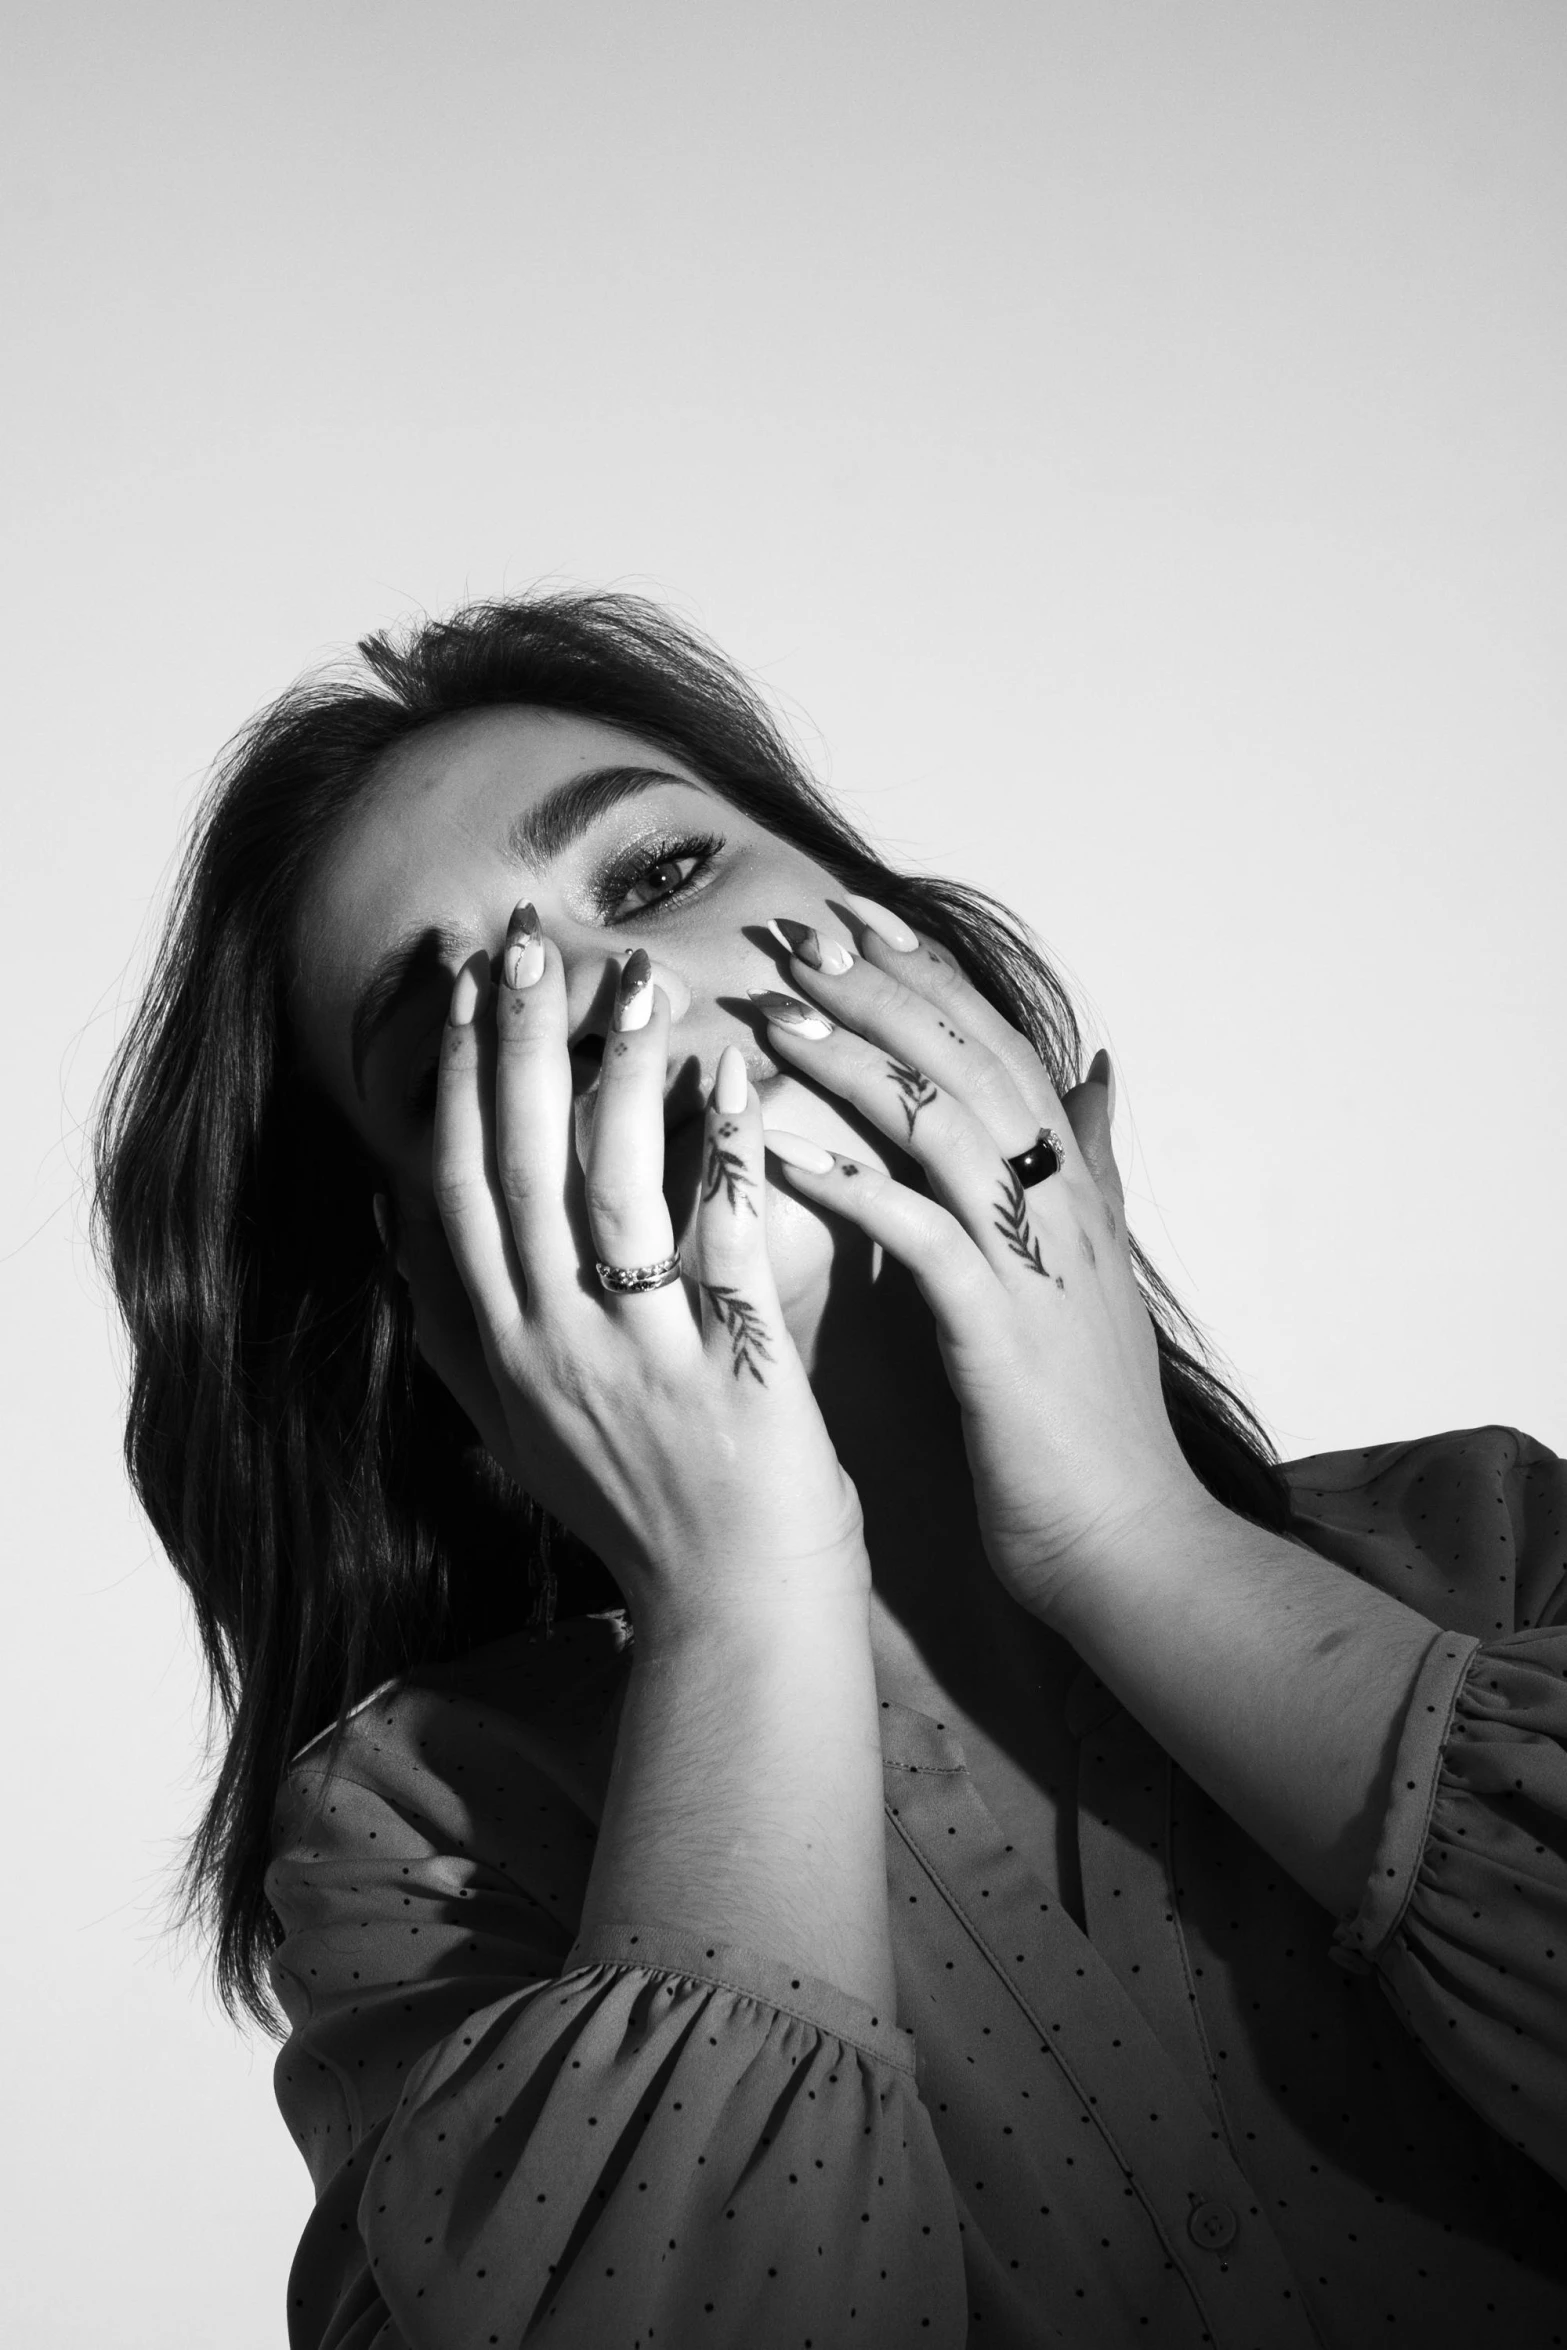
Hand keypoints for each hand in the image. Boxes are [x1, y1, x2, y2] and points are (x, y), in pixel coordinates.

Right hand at [391, 913, 868, 1646]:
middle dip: (516, 1047)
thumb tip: (391, 1228)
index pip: (458, 1187)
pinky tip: (734, 1076)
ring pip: (607, 1192)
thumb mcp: (516, 1427)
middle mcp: (552, 1349)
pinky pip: (720, 1241)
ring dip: (615, 1078)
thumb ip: (453, 1331)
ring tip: (635, 980)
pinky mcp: (730, 1374)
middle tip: (522, 941)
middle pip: (516, 1169)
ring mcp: (637, 1362)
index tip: (464, 984)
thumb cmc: (640, 1512)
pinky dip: (722, 1153)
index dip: (458, 1080)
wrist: (733, 1615)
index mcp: (504, 1351)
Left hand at [751, 905, 1208, 1618]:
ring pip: (946, 1127)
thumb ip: (1093, 1166)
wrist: (1131, 1544)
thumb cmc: (1093, 1421)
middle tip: (800, 936)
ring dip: (857, 1062)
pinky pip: (919, 1233)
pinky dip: (851, 1181)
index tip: (857, 917)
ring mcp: (1035, 1264)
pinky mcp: (998, 1331)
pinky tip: (780, 1149)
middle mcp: (1062, 1208)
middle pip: (972, 1061)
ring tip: (776, 1014)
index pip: (1001, 1047)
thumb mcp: (1099, 1274)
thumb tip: (1104, 1072)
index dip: (930, 978)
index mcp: (1075, 1191)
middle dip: (883, 991)